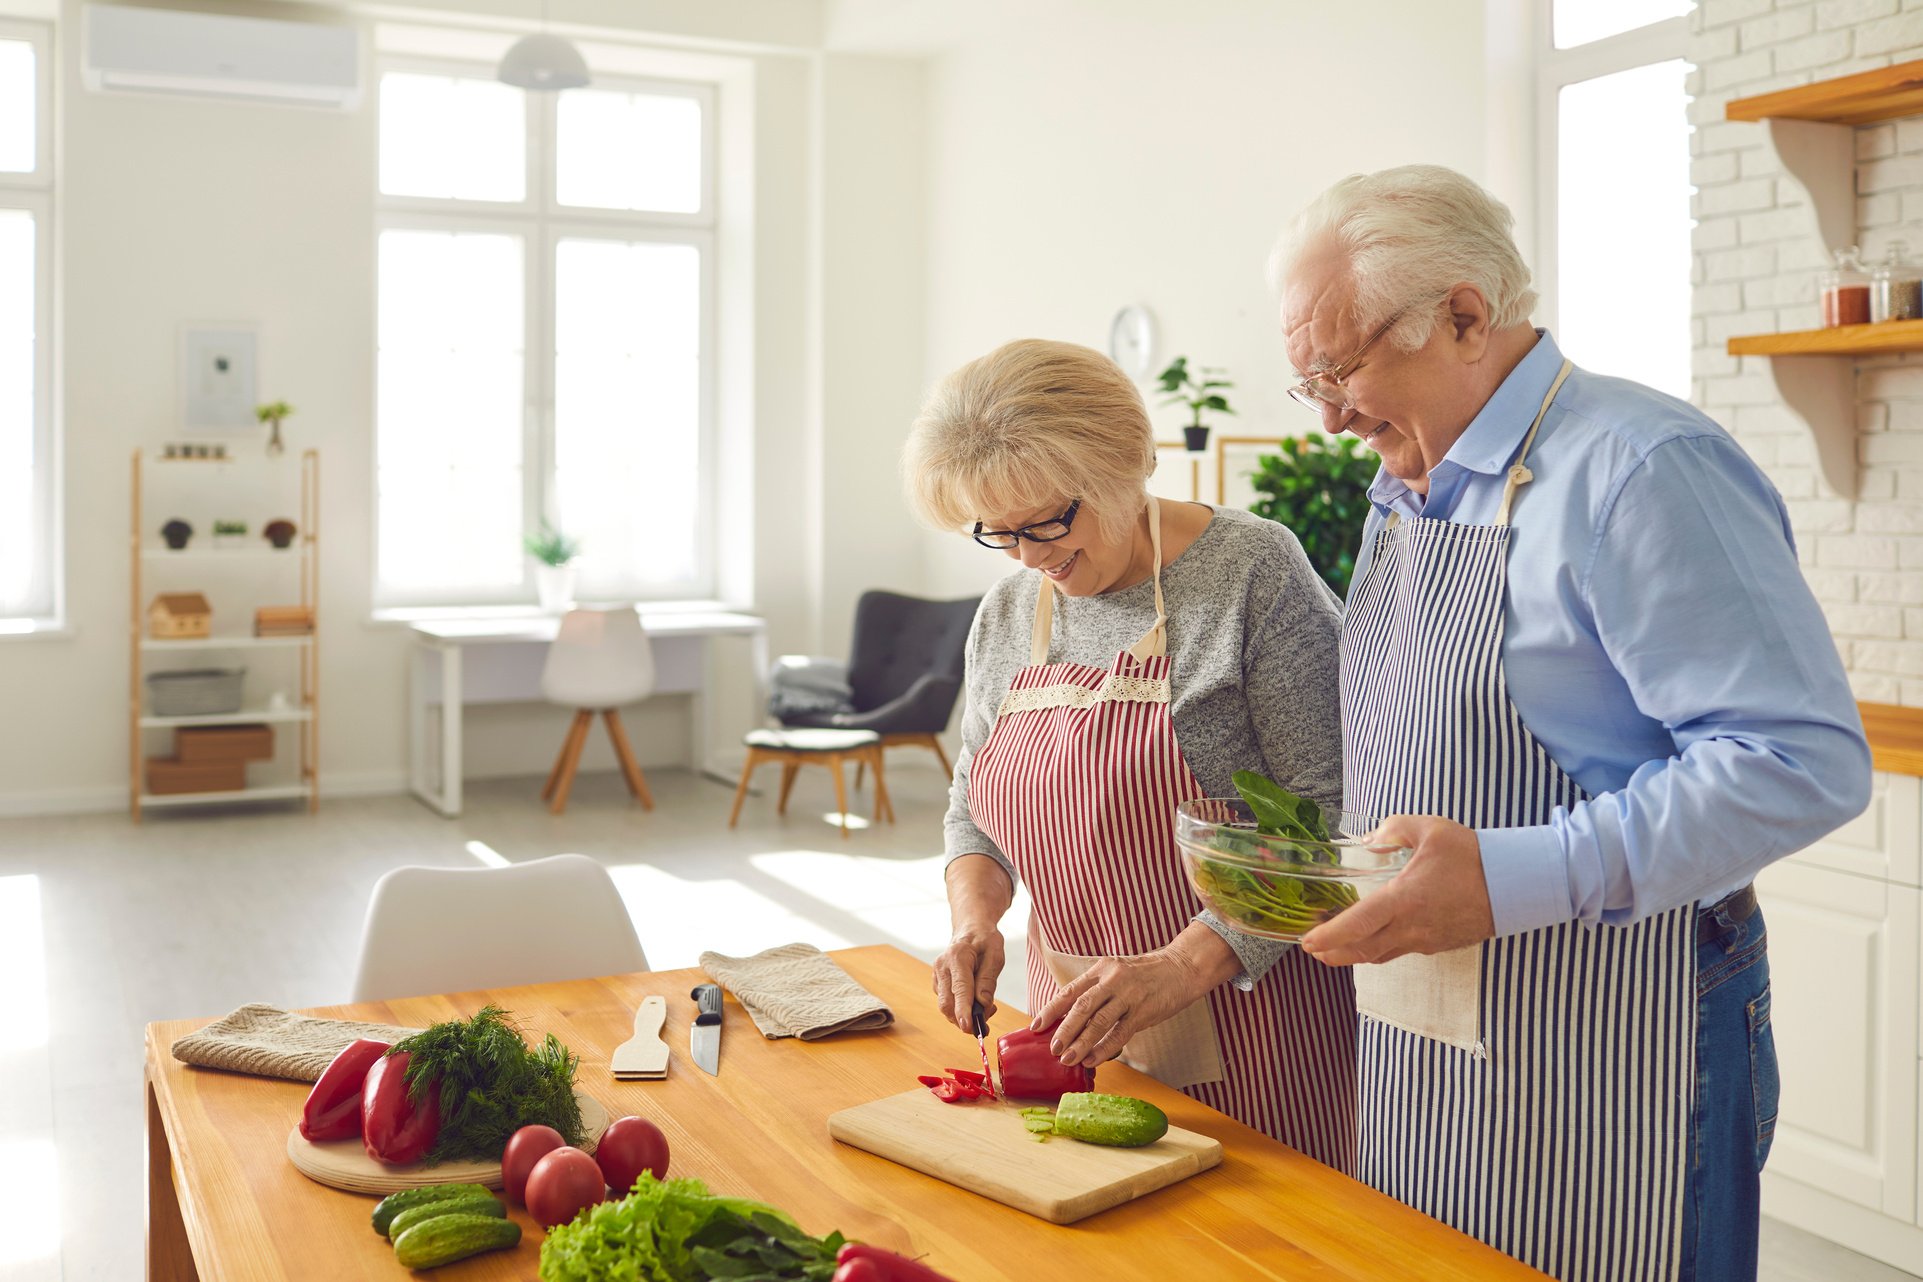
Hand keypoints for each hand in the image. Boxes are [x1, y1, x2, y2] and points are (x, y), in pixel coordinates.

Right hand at [932, 927, 1004, 1032]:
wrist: (971, 929)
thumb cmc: (985, 940)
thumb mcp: (995, 955)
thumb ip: (988, 979)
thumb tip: (983, 1004)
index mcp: (957, 956)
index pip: (960, 989)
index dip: (963, 1010)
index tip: (968, 1027)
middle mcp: (942, 967)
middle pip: (947, 1003)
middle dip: (964, 1020)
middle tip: (985, 1026)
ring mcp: (937, 975)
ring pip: (946, 1006)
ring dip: (964, 1016)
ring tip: (987, 1008)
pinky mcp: (938, 983)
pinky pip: (948, 1002)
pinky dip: (961, 1009)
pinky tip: (976, 1002)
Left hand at [1029, 951, 1207, 1068]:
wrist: (1182, 968)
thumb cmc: (1146, 974)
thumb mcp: (1117, 973)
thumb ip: (1097, 991)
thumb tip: (1071, 1017)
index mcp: (1101, 969)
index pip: (1070, 991)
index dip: (1051, 1010)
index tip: (1036, 1026)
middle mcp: (1112, 980)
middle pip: (1081, 1006)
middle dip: (1063, 1029)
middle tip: (1052, 1048)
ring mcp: (1128, 995)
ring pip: (1098, 1022)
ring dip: (1080, 1043)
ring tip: (1067, 1059)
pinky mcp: (1143, 1011)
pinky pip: (1120, 1033)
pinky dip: (1104, 1048)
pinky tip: (1092, 1060)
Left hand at [1299, 815, 1495, 965]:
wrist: (1517, 884)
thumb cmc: (1474, 856)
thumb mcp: (1430, 829)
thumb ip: (1393, 830)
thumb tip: (1368, 840)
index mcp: (1403, 900)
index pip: (1357, 925)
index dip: (1329, 936)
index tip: (1307, 942)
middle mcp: (1411, 928)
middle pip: (1363, 950)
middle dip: (1334, 953)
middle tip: (1314, 950)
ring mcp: (1426, 941)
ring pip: (1382, 954)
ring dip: (1356, 954)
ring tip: (1337, 949)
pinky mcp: (1440, 945)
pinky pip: (1403, 951)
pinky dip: (1382, 949)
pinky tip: (1378, 937)